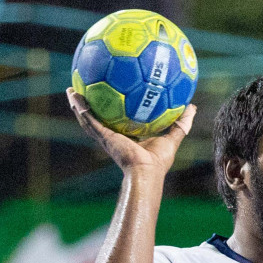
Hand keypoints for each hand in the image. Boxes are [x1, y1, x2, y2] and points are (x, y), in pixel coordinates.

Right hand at [66, 88, 195, 174]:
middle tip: (84, 91)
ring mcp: (105, 137)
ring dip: (78, 105)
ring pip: (88, 119)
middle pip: (99, 119)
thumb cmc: (158, 161)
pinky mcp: (103, 136)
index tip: (111, 98)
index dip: (114, 111)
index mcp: (127, 138)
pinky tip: (73, 95)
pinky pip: (88, 120)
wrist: (146, 172)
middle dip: (92, 107)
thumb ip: (181, 122)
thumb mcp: (172, 136)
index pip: (118, 122)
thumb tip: (192, 107)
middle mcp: (113, 137)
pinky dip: (79, 108)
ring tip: (71, 91)